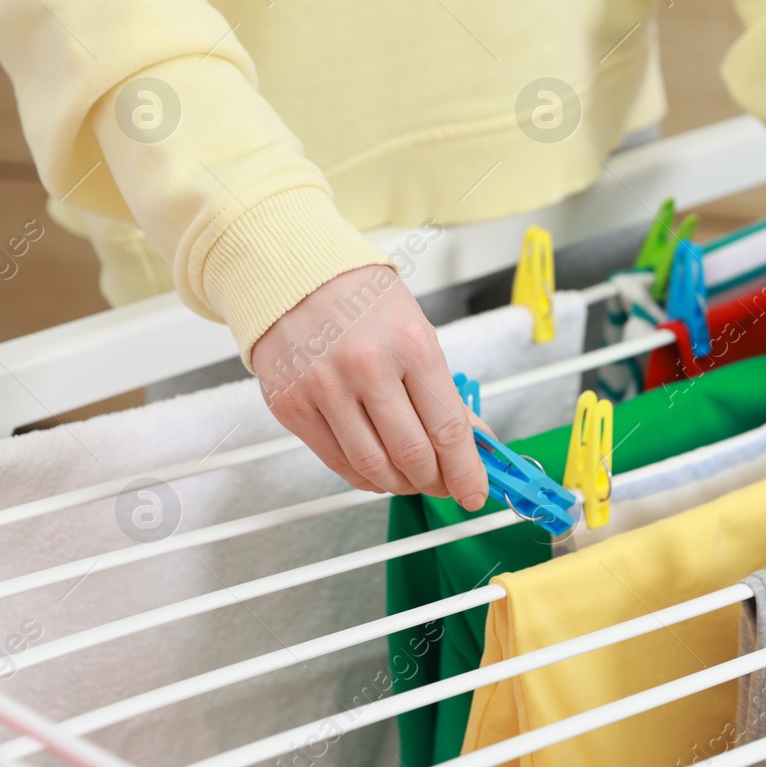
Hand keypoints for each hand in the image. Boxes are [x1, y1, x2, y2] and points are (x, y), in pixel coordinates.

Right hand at [253, 265, 490, 509]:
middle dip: (436, 482)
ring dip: (401, 484)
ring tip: (413, 480)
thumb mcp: (419, 333)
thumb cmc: (363, 300)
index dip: (466, 471)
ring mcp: (324, 388)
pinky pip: (336, 461)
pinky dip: (364, 477)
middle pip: (412, 454)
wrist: (296, 274)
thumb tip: (473, 443)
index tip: (474, 492)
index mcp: (411, 345)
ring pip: (373, 466)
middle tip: (445, 486)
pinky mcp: (291, 405)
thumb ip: (443, 392)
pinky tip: (378, 471)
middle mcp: (367, 367)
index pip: (448, 428)